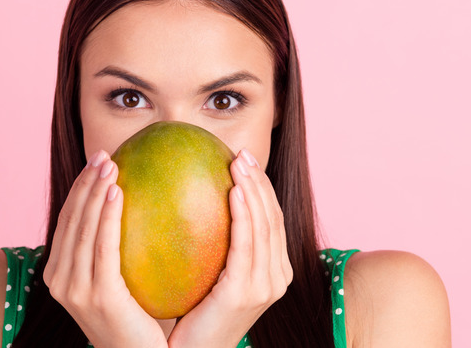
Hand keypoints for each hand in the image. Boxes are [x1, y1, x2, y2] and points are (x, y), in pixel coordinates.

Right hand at [44, 150, 167, 347]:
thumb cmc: (135, 321)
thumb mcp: (117, 283)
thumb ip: (113, 252)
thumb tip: (133, 206)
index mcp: (59, 274)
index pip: (67, 222)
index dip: (79, 189)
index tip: (98, 162)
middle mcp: (60, 280)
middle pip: (71, 220)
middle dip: (85, 184)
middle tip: (104, 155)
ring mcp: (75, 290)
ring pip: (83, 229)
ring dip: (95, 192)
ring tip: (110, 165)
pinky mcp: (97, 296)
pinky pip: (102, 247)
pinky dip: (107, 216)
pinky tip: (118, 192)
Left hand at [167, 148, 292, 347]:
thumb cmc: (194, 315)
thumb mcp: (210, 276)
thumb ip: (215, 245)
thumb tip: (194, 201)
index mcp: (273, 272)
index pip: (272, 220)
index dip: (262, 188)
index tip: (244, 161)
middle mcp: (276, 278)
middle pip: (273, 218)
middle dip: (260, 182)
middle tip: (241, 155)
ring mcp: (265, 286)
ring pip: (264, 226)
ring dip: (253, 190)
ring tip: (238, 164)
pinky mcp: (245, 292)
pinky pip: (246, 245)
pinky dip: (244, 215)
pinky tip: (233, 191)